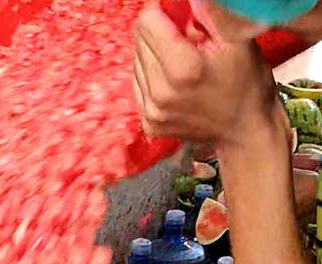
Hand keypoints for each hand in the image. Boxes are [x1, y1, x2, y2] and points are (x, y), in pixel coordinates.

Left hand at [133, 5, 281, 152]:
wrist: (247, 130)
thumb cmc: (247, 81)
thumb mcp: (236, 41)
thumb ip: (205, 15)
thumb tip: (183, 0)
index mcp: (183, 69)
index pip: (148, 23)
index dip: (159, 8)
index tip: (170, 6)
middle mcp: (161, 93)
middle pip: (140, 41)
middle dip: (157, 28)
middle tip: (181, 30)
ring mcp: (153, 111)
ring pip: (136, 62)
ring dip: (152, 51)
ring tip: (180, 54)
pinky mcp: (150, 123)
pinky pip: (139, 85)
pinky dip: (151, 74)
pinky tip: (172, 75)